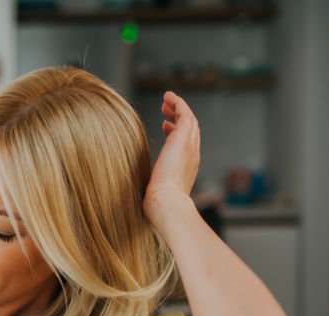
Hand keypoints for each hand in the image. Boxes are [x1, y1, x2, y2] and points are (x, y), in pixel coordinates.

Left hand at [144, 91, 200, 225]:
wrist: (165, 203)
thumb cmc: (157, 206)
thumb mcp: (155, 193)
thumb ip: (151, 187)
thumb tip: (137, 191)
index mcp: (186, 169)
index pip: (186, 145)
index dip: (176, 133)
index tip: (165, 127)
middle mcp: (191, 156)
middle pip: (191, 130)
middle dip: (179, 117)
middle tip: (166, 110)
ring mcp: (189, 146)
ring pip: (189, 119)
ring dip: (178, 108)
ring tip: (166, 101)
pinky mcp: (182, 138)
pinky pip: (184, 113)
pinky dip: (178, 103)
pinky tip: (168, 96)